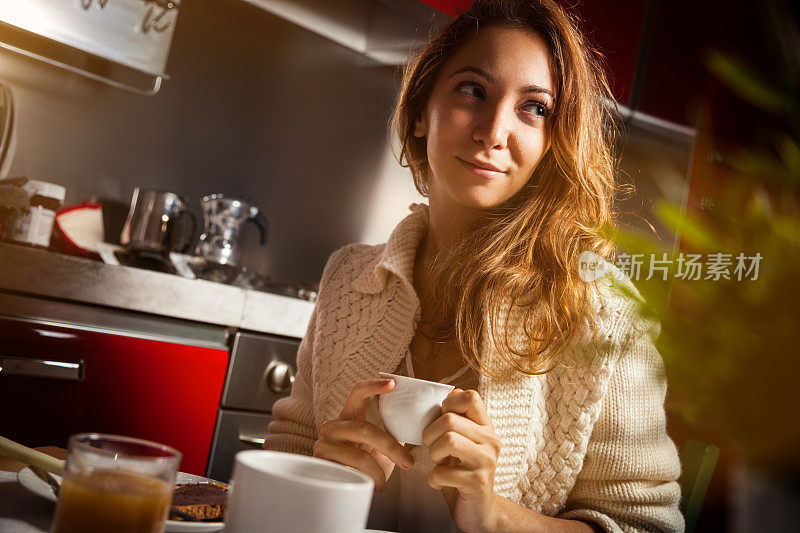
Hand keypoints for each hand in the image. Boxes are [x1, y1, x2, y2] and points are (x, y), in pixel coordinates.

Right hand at [313, 378, 413, 491]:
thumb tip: (421, 420)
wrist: (344, 488)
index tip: (393, 384)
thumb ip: (393, 431)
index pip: (358, 392)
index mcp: (349, 415)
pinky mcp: (320, 463)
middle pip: (365, 429)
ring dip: (378, 472)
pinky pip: (348, 471)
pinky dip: (365, 480)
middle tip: (408, 463)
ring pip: (359, 455)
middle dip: (390, 447)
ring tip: (384, 483)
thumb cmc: (366, 464)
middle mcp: (333, 425)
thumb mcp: (380, 445)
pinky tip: (371, 486)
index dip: (374, 385)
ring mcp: (324, 443)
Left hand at [422, 388, 501, 532]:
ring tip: (437, 463)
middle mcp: (491, 441)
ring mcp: (486, 462)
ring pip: (448, 440)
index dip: (448, 404)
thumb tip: (451, 390)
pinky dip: (432, 478)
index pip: (470, 396)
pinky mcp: (477, 483)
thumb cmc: (464, 472)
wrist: (479, 511)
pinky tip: (440, 481)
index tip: (441, 420)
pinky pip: (442, 472)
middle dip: (430, 435)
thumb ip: (458, 418)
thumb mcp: (463, 442)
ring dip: (432, 454)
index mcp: (486, 427)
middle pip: (450, 420)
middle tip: (433, 447)